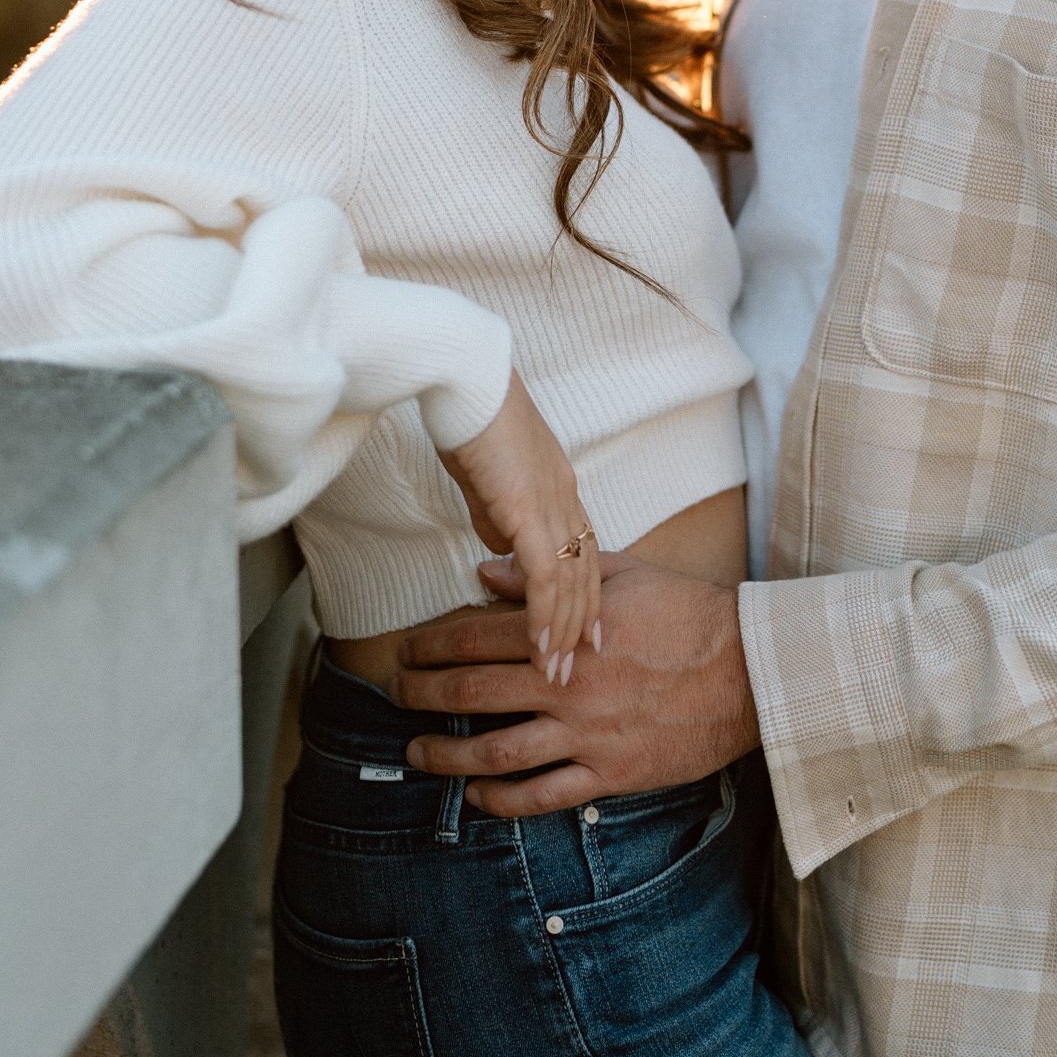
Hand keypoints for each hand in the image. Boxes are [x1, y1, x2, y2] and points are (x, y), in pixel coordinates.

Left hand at [394, 550, 760, 815]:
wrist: (750, 671)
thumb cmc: (689, 614)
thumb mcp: (622, 576)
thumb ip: (550, 579)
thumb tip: (485, 572)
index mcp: (565, 634)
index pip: (475, 637)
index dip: (430, 644)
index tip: (405, 649)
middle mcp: (565, 687)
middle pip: (470, 692)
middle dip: (421, 694)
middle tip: (393, 694)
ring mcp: (585, 736)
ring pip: (494, 752)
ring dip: (445, 755)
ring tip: (416, 751)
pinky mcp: (609, 774)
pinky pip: (541, 795)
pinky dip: (500, 800)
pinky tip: (475, 796)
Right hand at [436, 371, 599, 685]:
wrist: (466, 381)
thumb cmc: (470, 418)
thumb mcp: (489, 479)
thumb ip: (499, 517)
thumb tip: (499, 550)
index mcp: (561, 489)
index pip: (585, 554)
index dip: (589, 597)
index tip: (590, 634)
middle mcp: (567, 499)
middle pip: (587, 575)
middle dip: (583, 627)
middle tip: (579, 672)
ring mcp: (553, 505)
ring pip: (572, 583)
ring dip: (566, 633)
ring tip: (558, 675)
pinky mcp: (529, 512)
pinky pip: (546, 577)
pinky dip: (546, 616)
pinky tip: (542, 646)